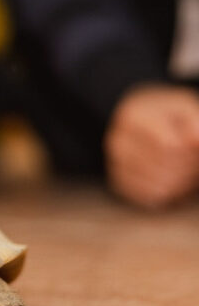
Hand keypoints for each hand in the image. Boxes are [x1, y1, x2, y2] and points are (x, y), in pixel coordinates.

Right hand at [105, 84, 198, 207]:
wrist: (138, 125)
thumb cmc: (165, 117)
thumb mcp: (182, 109)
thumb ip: (194, 123)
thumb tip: (196, 142)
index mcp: (132, 117)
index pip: (170, 146)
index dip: (190, 151)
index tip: (193, 146)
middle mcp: (117, 141)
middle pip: (166, 166)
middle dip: (188, 165)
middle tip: (192, 159)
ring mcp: (115, 164)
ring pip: (161, 184)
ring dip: (181, 180)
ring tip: (183, 167)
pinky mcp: (119, 183)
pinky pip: (152, 196)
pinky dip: (168, 191)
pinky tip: (171, 177)